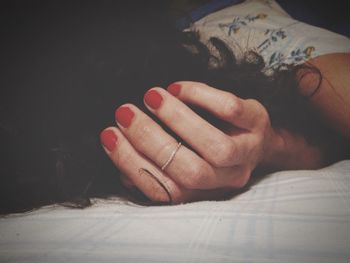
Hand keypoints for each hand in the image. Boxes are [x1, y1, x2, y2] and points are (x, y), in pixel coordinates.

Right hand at [100, 81, 277, 203]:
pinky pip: (230, 110)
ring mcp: (247, 152)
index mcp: (203, 192)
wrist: (257, 139)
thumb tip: (122, 164)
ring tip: (150, 97)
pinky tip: (177, 88)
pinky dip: (200, 96)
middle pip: (188, 171)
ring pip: (214, 146)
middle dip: (149, 140)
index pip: (164, 190)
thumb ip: (154, 168)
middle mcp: (226, 179)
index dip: (132, 163)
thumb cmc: (210, 149)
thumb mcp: (184, 163)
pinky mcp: (257, 123)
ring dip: (176, 119)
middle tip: (124, 113)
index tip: (109, 136)